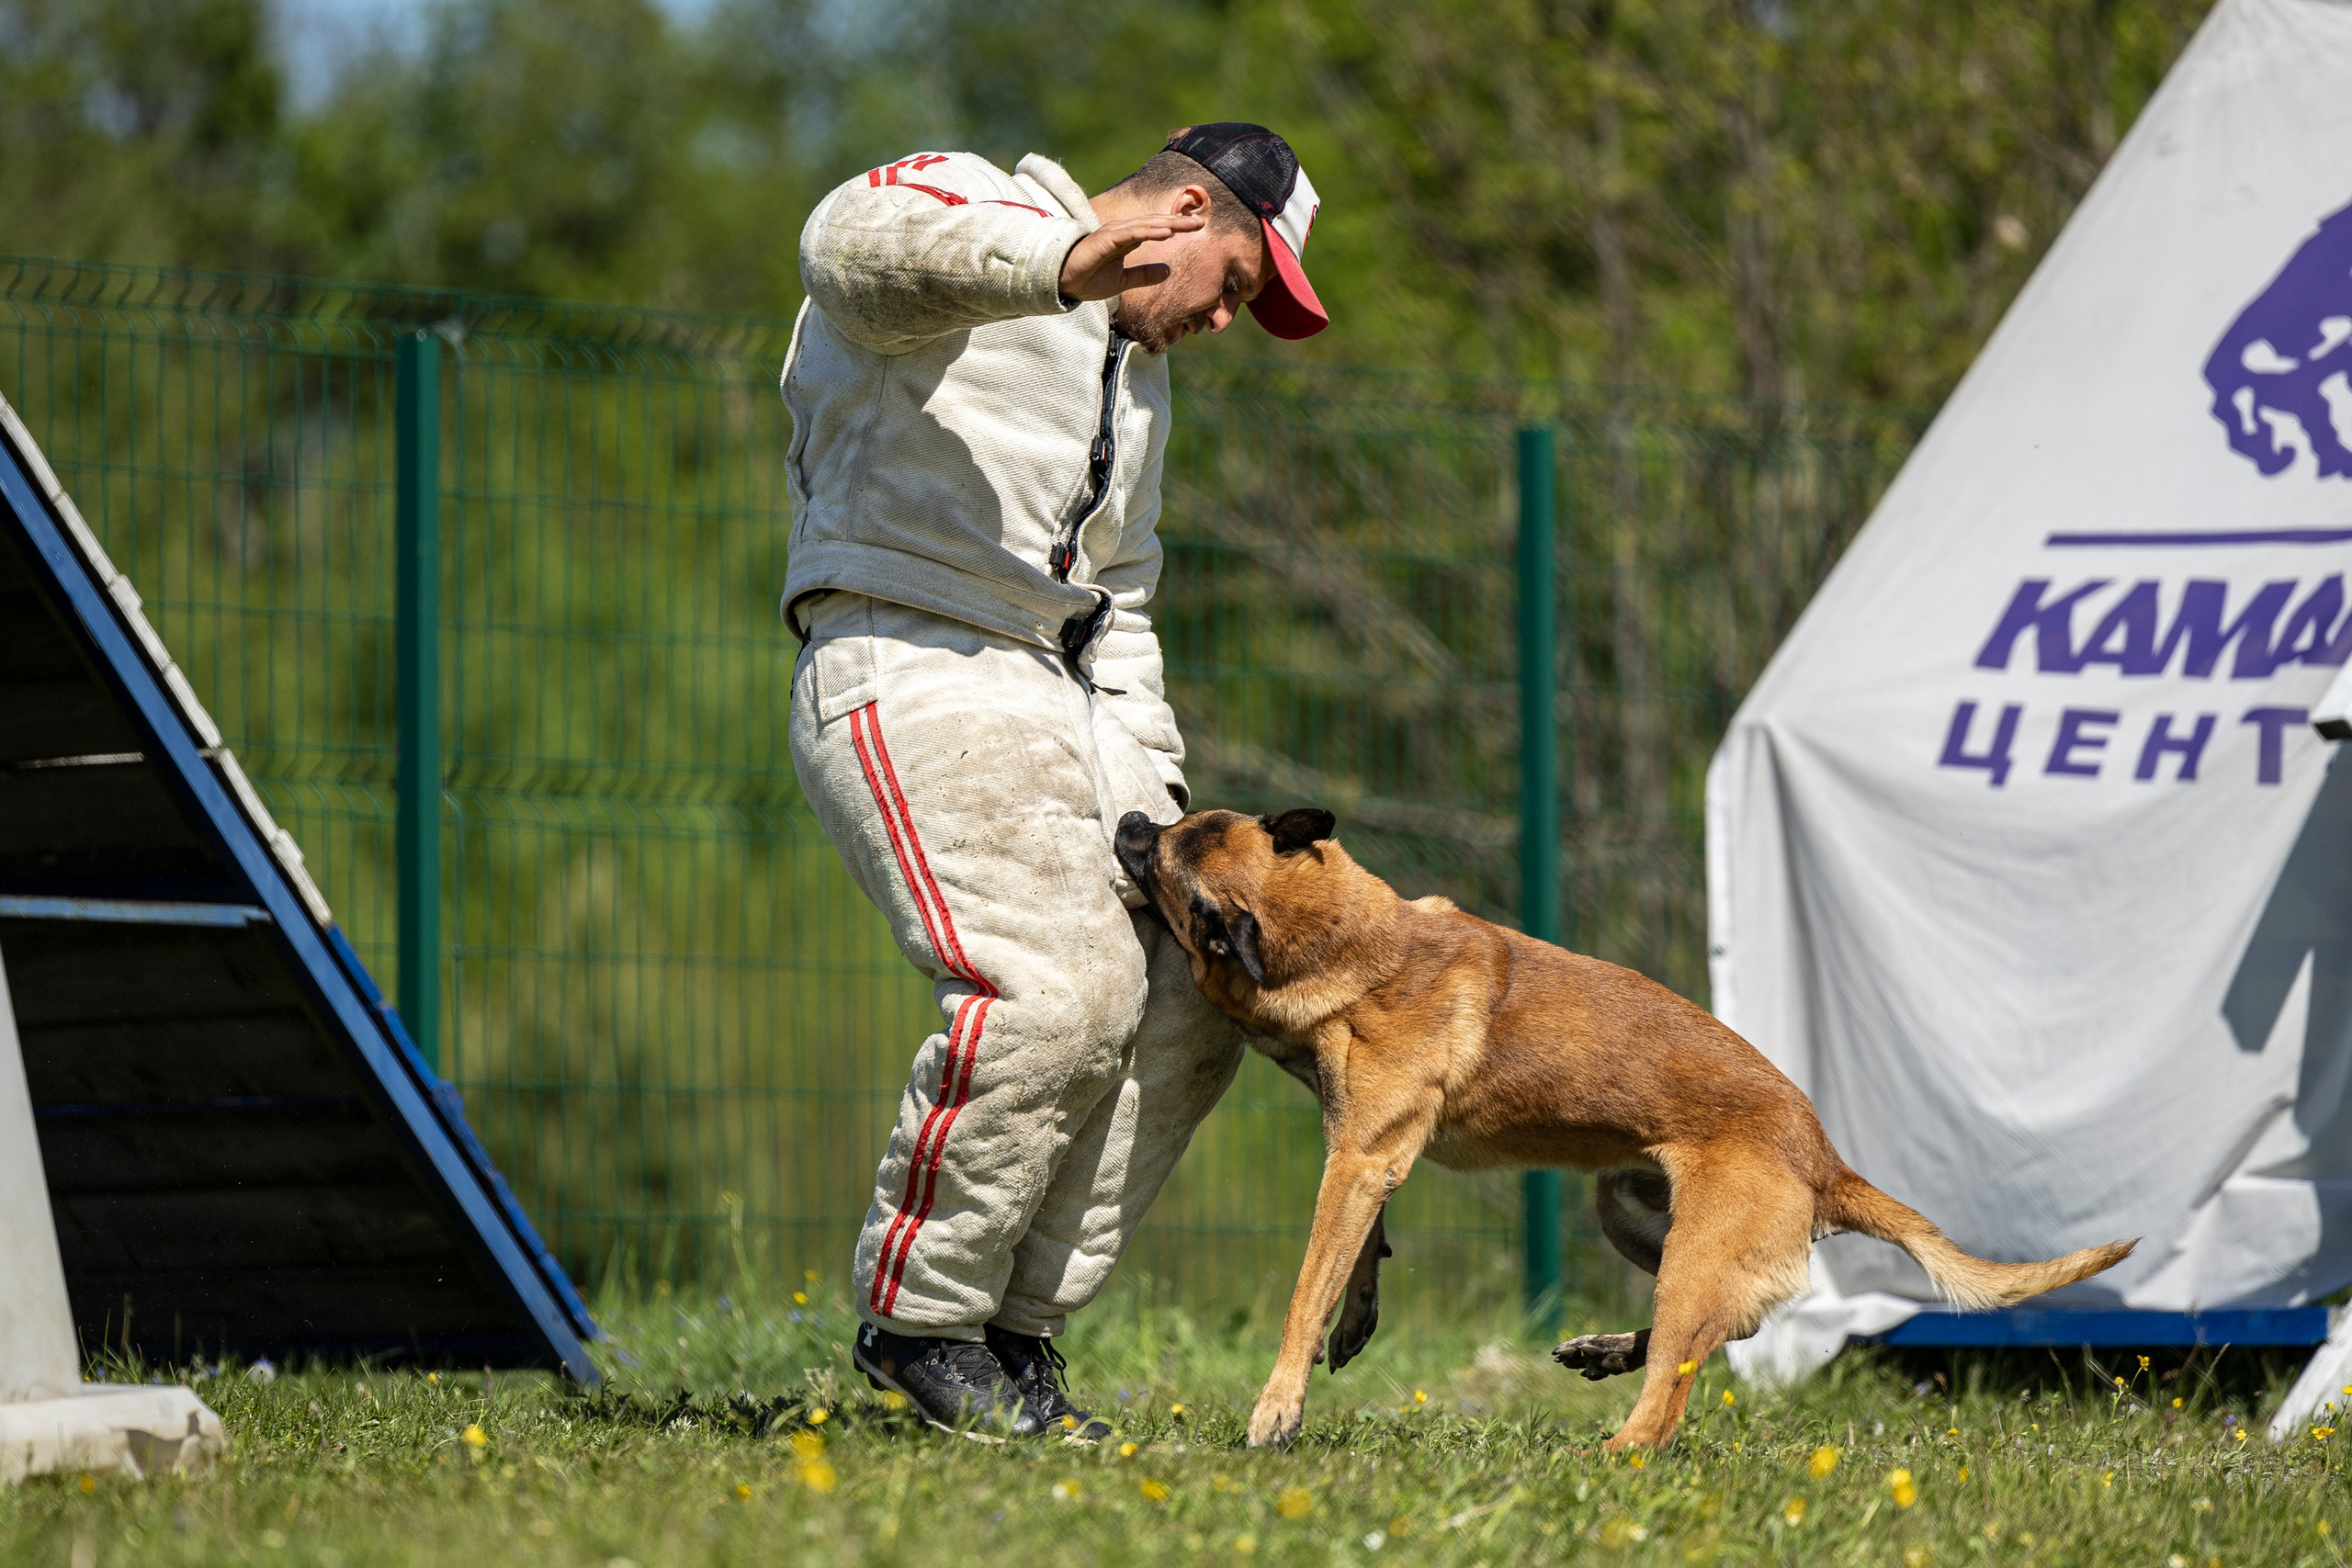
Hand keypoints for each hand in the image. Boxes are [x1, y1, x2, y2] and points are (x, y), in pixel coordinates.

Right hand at [1058, 213, 1205, 300]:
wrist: (1062, 283)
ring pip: (1145, 225)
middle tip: (1200, 222)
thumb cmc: (1088, 279)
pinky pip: (1130, 234)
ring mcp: (1113, 234)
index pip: (1156, 229)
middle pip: (1155, 223)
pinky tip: (1165, 233)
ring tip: (1186, 225)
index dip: (1176, 227)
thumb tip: (1168, 271)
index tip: (1197, 227)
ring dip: (1166, 224)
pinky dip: (1148, 232)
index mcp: (1127, 239)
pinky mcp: (1105, 240)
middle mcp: (1122, 232)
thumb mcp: (1122, 281)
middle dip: (1178, 222)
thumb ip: (1144, 275)